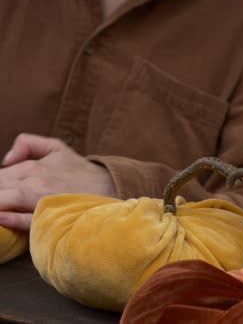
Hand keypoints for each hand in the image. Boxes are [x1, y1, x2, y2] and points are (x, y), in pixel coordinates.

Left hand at [0, 134, 116, 230]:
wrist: (111, 187)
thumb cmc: (81, 171)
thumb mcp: (56, 148)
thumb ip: (28, 144)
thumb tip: (6, 160)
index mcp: (32, 167)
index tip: (1, 188)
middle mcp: (34, 182)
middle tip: (3, 198)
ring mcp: (42, 201)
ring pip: (5, 201)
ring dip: (0, 203)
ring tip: (2, 205)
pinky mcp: (53, 217)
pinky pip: (27, 220)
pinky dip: (11, 220)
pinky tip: (2, 218)